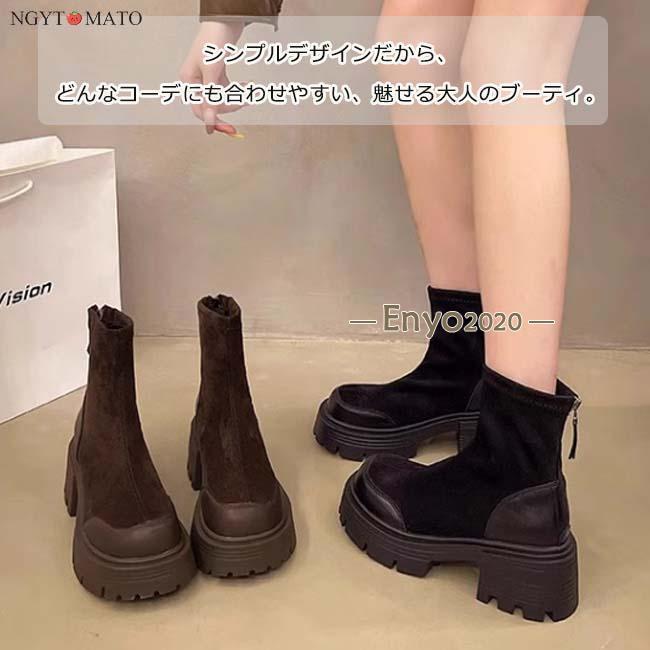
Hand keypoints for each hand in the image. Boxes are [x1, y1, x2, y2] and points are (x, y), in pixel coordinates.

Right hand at [180, 21, 244, 136]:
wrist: (225, 21)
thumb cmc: (214, 41)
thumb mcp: (212, 71)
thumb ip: (211, 97)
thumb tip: (209, 119)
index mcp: (189, 81)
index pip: (200, 109)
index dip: (214, 120)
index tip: (228, 130)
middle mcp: (196, 81)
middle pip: (213, 105)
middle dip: (229, 105)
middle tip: (245, 101)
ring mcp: (207, 78)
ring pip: (222, 99)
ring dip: (236, 98)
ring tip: (249, 92)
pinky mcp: (218, 74)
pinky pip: (227, 91)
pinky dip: (237, 91)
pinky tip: (247, 87)